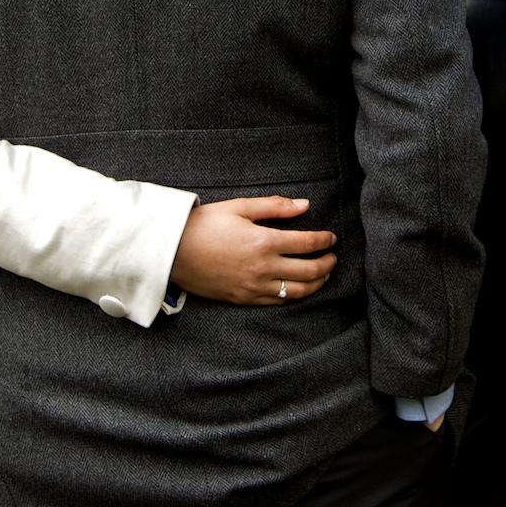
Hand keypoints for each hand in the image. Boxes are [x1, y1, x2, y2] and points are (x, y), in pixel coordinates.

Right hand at [170, 196, 337, 305]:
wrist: (172, 251)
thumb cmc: (204, 224)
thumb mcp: (239, 207)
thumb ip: (275, 206)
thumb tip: (305, 205)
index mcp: (264, 241)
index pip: (307, 244)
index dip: (325, 241)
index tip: (331, 238)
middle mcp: (262, 267)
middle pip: (309, 271)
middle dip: (327, 264)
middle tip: (333, 258)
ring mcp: (253, 287)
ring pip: (297, 291)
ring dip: (316, 283)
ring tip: (322, 275)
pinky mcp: (243, 298)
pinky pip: (277, 301)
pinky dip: (293, 295)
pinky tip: (297, 287)